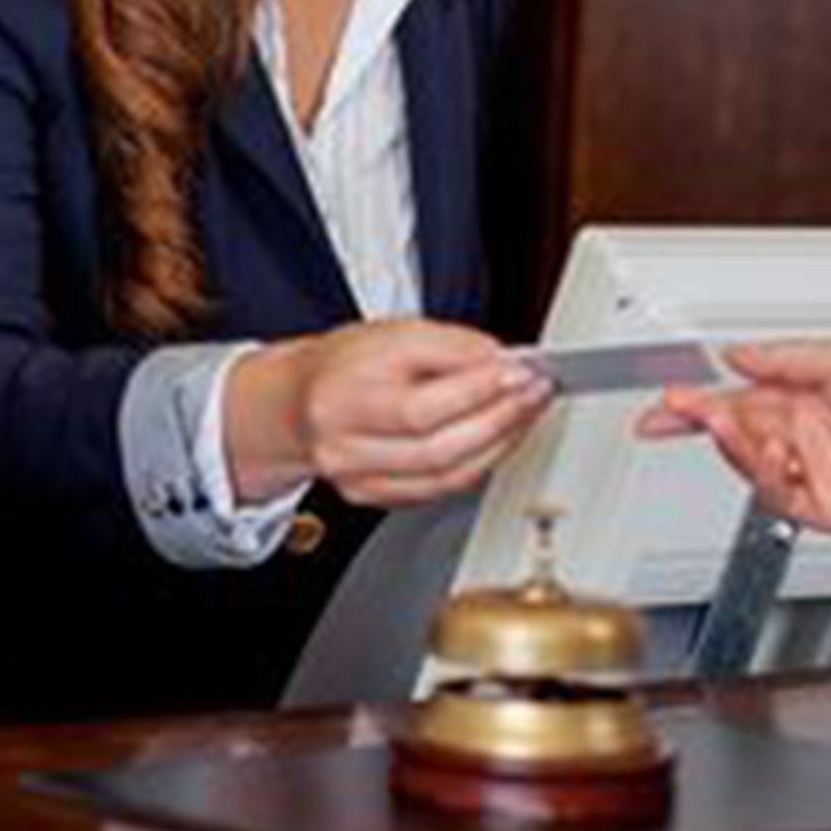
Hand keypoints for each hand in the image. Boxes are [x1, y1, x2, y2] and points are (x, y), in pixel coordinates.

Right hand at [246, 319, 550, 508]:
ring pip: (446, 474)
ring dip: (499, 444)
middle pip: (437, 447)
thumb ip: (448, 346)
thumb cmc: (343, 364)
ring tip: (525, 412)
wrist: (297, 402)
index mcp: (341, 395)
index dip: (478, 392)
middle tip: (534, 392)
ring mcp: (355, 477)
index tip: (521, 372)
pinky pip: (440, 489)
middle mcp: (342, 443)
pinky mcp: (371, 497)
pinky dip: (479, 463)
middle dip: (499, 419)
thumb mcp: (390, 333)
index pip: (419, 406)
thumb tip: (502, 363)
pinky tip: (498, 439)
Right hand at [633, 341, 830, 534]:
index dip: (695, 404)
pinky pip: (776, 496)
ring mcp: (812, 470)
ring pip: (748, 465)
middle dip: (705, 422)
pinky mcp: (823, 507)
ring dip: (741, 448)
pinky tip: (781, 458)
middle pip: (733, 432)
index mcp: (805, 394)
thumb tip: (735, 354)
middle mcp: (805, 433)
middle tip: (687, 414)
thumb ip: (779, 358)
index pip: (735, 399)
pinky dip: (769, 477)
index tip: (664, 404)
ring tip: (752, 433)